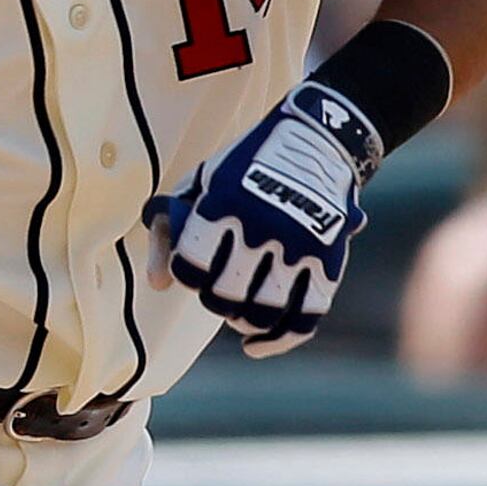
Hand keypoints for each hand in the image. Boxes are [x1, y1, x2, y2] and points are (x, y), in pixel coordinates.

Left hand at [150, 78, 381, 357]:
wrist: (318, 139)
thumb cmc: (245, 168)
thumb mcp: (199, 184)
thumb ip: (167, 231)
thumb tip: (158, 285)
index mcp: (221, 206)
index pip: (189, 269)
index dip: (189, 275)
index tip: (197, 268)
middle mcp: (260, 229)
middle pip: (224, 297)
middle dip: (217, 299)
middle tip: (221, 291)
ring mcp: (298, 247)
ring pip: (262, 313)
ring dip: (244, 322)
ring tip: (239, 314)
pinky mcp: (329, 260)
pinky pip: (305, 317)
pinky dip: (278, 341)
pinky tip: (256, 346)